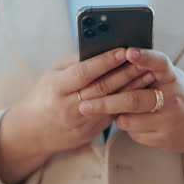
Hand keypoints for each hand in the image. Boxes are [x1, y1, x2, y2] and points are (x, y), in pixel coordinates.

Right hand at [0, 48, 155, 183]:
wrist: (35, 131)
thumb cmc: (45, 95)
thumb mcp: (52, 74)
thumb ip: (74, 63)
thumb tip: (101, 49)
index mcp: (57, 87)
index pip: (84, 72)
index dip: (105, 62)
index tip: (123, 50)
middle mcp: (68, 106)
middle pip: (102, 88)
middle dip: (126, 73)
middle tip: (144, 60)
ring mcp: (80, 122)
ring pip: (111, 103)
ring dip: (132, 88)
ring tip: (149, 74)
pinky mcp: (89, 133)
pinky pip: (112, 116)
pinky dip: (127, 103)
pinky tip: (141, 92)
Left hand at [78, 48, 183, 165]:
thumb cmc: (177, 92)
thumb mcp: (168, 76)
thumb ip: (146, 70)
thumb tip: (110, 61)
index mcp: (171, 75)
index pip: (158, 62)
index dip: (144, 57)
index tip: (128, 52)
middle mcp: (172, 96)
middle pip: (133, 100)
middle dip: (105, 103)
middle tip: (83, 104)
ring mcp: (168, 119)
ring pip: (128, 119)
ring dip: (115, 115)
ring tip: (112, 109)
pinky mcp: (164, 138)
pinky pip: (134, 133)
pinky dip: (127, 126)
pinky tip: (135, 121)